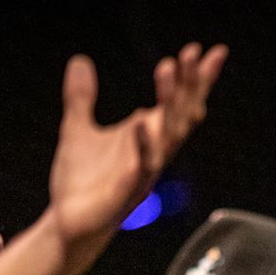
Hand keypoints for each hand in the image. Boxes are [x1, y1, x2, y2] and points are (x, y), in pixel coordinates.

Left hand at [48, 42, 227, 247]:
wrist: (68, 224)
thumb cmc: (81, 182)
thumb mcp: (77, 129)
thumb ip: (81, 97)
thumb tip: (80, 60)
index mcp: (147, 137)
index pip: (179, 103)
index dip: (194, 79)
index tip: (206, 50)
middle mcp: (153, 152)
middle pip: (181, 113)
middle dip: (189, 83)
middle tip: (192, 52)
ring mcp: (143, 172)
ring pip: (167, 135)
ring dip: (170, 103)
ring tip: (167, 68)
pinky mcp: (125, 192)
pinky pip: (140, 167)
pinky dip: (142, 146)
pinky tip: (140, 122)